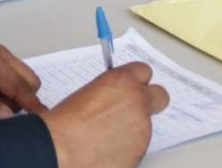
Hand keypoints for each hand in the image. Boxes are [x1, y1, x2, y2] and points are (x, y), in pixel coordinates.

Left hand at [0, 45, 44, 119]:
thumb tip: (10, 117)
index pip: (22, 88)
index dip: (34, 106)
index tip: (43, 120)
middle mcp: (2, 55)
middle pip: (30, 83)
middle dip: (22, 101)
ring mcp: (1, 56)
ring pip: (25, 81)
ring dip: (15, 96)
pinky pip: (16, 78)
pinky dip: (9, 91)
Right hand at [41, 63, 168, 167]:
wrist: (61, 150)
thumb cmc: (66, 122)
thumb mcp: (88, 92)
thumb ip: (111, 89)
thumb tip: (114, 95)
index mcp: (122, 81)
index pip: (144, 71)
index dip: (137, 80)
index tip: (132, 85)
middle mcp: (137, 102)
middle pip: (160, 95)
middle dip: (150, 100)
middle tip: (134, 107)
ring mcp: (142, 128)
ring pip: (147, 124)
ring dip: (133, 126)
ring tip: (107, 134)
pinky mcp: (141, 151)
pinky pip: (138, 145)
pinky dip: (127, 146)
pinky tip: (107, 148)